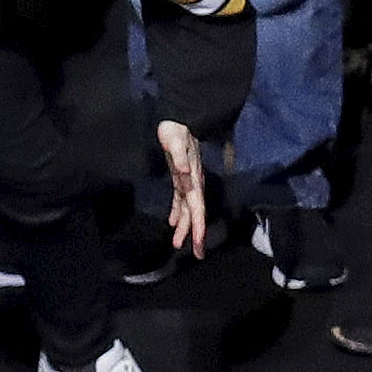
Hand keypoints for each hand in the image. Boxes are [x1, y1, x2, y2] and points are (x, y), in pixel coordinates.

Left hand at [156, 119, 207, 254]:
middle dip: (194, 234)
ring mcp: (187, 180)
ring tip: (178, 243)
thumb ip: (180, 159)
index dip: (198, 228)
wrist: (179, 117)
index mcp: (193, 179)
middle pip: (195, 214)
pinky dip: (177, 211)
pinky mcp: (180, 176)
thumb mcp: (177, 143)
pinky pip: (180, 199)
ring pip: (187, 209)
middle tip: (197, 254)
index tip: (198, 245)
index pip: (197, 209)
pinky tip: (172, 221)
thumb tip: (184, 175)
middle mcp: (193, 182)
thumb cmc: (177, 129)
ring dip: (184, 226)